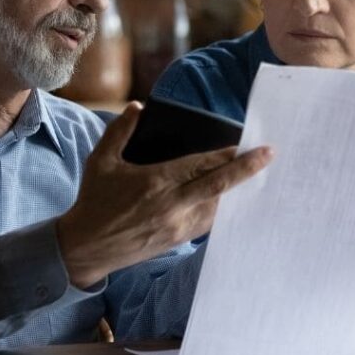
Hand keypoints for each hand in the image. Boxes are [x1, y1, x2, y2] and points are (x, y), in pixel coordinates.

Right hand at [57, 102, 271, 287]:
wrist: (85, 248)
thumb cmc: (93, 201)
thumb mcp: (101, 161)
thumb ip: (120, 131)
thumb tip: (138, 106)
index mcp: (156, 182)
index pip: (201, 166)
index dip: (227, 155)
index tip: (247, 144)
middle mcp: (172, 205)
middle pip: (219, 186)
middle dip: (246, 170)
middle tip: (269, 155)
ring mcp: (177, 226)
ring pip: (218, 207)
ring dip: (238, 192)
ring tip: (257, 176)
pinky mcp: (176, 241)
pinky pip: (207, 223)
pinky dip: (222, 210)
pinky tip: (232, 200)